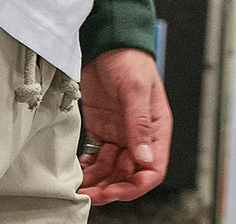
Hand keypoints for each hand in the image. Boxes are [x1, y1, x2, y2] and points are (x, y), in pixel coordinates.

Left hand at [78, 47, 171, 204]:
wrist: (107, 39)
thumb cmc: (129, 58)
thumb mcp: (135, 89)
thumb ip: (139, 123)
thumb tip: (145, 158)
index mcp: (156, 129)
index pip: (152, 170)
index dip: (136, 186)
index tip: (116, 192)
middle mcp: (138, 136)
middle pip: (129, 175)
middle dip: (111, 188)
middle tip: (91, 195)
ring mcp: (119, 133)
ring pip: (111, 170)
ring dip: (98, 182)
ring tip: (80, 188)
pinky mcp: (101, 128)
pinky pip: (97, 157)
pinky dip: (89, 168)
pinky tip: (79, 172)